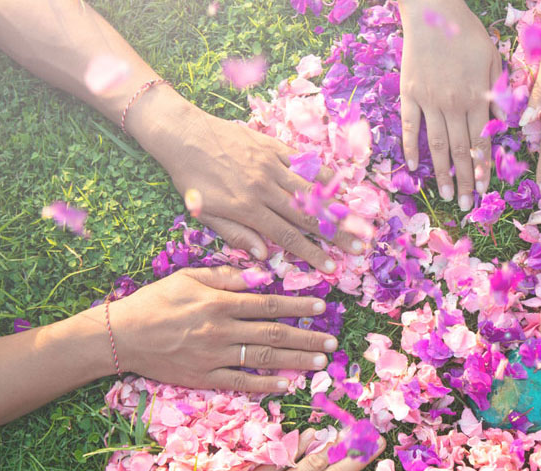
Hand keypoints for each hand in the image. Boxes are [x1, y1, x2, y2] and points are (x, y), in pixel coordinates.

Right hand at [111, 266, 336, 392]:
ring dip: (296, 360)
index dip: (298, 305)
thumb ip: (225, 277)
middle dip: (307, 337)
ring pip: (264, 359)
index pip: (268, 304)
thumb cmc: (155, 302)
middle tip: (331, 341)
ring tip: (321, 361)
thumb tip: (261, 274)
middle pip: (274, 334)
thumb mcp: (187, 278)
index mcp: (219, 303)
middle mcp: (221, 330)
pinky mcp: (204, 378)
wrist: (121, 336)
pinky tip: (288, 384)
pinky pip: (242, 382)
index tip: (322, 306)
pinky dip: (267, 384)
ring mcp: (214, 357)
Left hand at [147, 105, 360, 272]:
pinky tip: (340, 187)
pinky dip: (323, 175)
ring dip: (336, 208)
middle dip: (335, 235)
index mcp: (247, 208)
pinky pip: (303, 163)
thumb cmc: (191, 178)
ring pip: (310, 191)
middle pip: (307, 216)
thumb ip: (236, 234)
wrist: (182, 134)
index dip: (311, 253)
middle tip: (358, 248)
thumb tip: (265, 256)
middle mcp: (264, 187)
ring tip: (357, 222)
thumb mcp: (204, 212)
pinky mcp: (272, 147)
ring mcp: (271, 165)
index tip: (330, 267)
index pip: (287, 236)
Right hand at [399, 0, 500, 210]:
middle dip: (464, 180)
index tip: (484, 191)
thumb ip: (497, 92)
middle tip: (465, 206)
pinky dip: (412, 147)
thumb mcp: (492, 59)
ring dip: (441, 172)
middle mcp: (453, 105)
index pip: (481, 143)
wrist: (432, 10)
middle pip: (460, 151)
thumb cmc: (466, 32)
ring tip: (444, 195)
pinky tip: (413, 167)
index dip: (483, 169)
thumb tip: (502, 123)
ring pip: (437, 145)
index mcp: (476, 98)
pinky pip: (411, 126)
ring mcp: (429, 101)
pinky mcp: (409, 93)